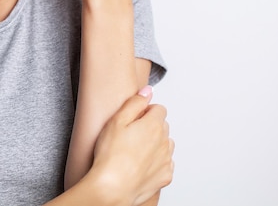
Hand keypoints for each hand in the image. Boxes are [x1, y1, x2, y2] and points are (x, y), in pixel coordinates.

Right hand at [90, 90, 173, 205]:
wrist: (113, 187)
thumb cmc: (110, 155)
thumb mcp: (116, 121)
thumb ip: (134, 103)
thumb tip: (147, 91)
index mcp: (153, 125)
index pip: (159, 109)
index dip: (145, 111)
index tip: (133, 120)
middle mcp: (164, 141)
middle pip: (163, 126)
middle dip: (150, 127)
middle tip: (130, 135)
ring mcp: (166, 159)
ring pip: (165, 144)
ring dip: (155, 144)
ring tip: (134, 151)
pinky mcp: (165, 175)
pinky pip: (165, 163)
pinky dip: (156, 162)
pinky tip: (140, 164)